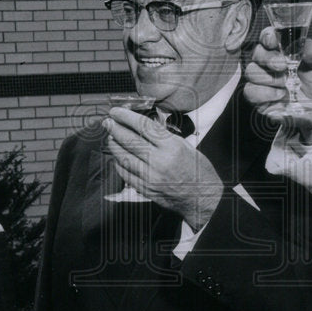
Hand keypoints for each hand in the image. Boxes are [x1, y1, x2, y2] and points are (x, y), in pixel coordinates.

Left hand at [104, 107, 223, 230]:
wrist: (203, 198)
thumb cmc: (198, 171)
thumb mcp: (186, 146)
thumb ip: (164, 137)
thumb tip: (142, 126)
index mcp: (172, 146)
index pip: (143, 126)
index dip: (126, 117)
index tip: (116, 111)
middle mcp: (159, 161)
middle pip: (129, 140)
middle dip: (115, 128)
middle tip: (107, 122)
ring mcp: (151, 177)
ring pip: (123, 157)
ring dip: (114, 145)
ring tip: (111, 138)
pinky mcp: (146, 189)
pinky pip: (125, 174)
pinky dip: (119, 163)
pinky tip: (118, 157)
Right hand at [244, 27, 311, 143]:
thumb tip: (302, 43)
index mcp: (284, 50)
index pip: (268, 37)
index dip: (267, 37)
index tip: (273, 41)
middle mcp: (271, 63)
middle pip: (256, 53)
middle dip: (268, 58)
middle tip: (282, 65)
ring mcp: (264, 81)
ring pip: (251, 72)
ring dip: (269, 77)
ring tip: (286, 83)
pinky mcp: (261, 99)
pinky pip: (251, 92)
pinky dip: (264, 93)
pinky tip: (280, 95)